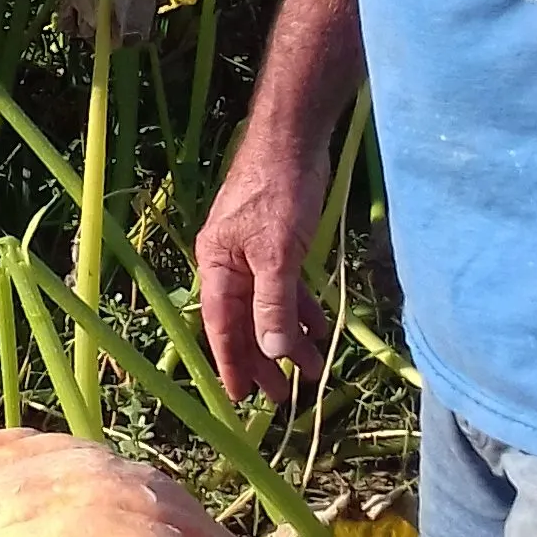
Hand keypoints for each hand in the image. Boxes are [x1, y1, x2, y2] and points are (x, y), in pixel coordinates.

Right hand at [195, 128, 332, 404]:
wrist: (293, 138)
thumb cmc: (279, 192)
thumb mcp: (277, 254)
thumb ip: (273, 304)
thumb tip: (272, 352)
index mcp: (217, 265)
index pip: (220, 326)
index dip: (231, 363)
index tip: (242, 397)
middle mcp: (228, 262)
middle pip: (243, 321)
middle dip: (263, 358)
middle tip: (283, 396)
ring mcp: (251, 251)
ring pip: (266, 306)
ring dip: (287, 337)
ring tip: (311, 368)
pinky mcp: (275, 241)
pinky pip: (283, 286)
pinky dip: (299, 308)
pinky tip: (319, 327)